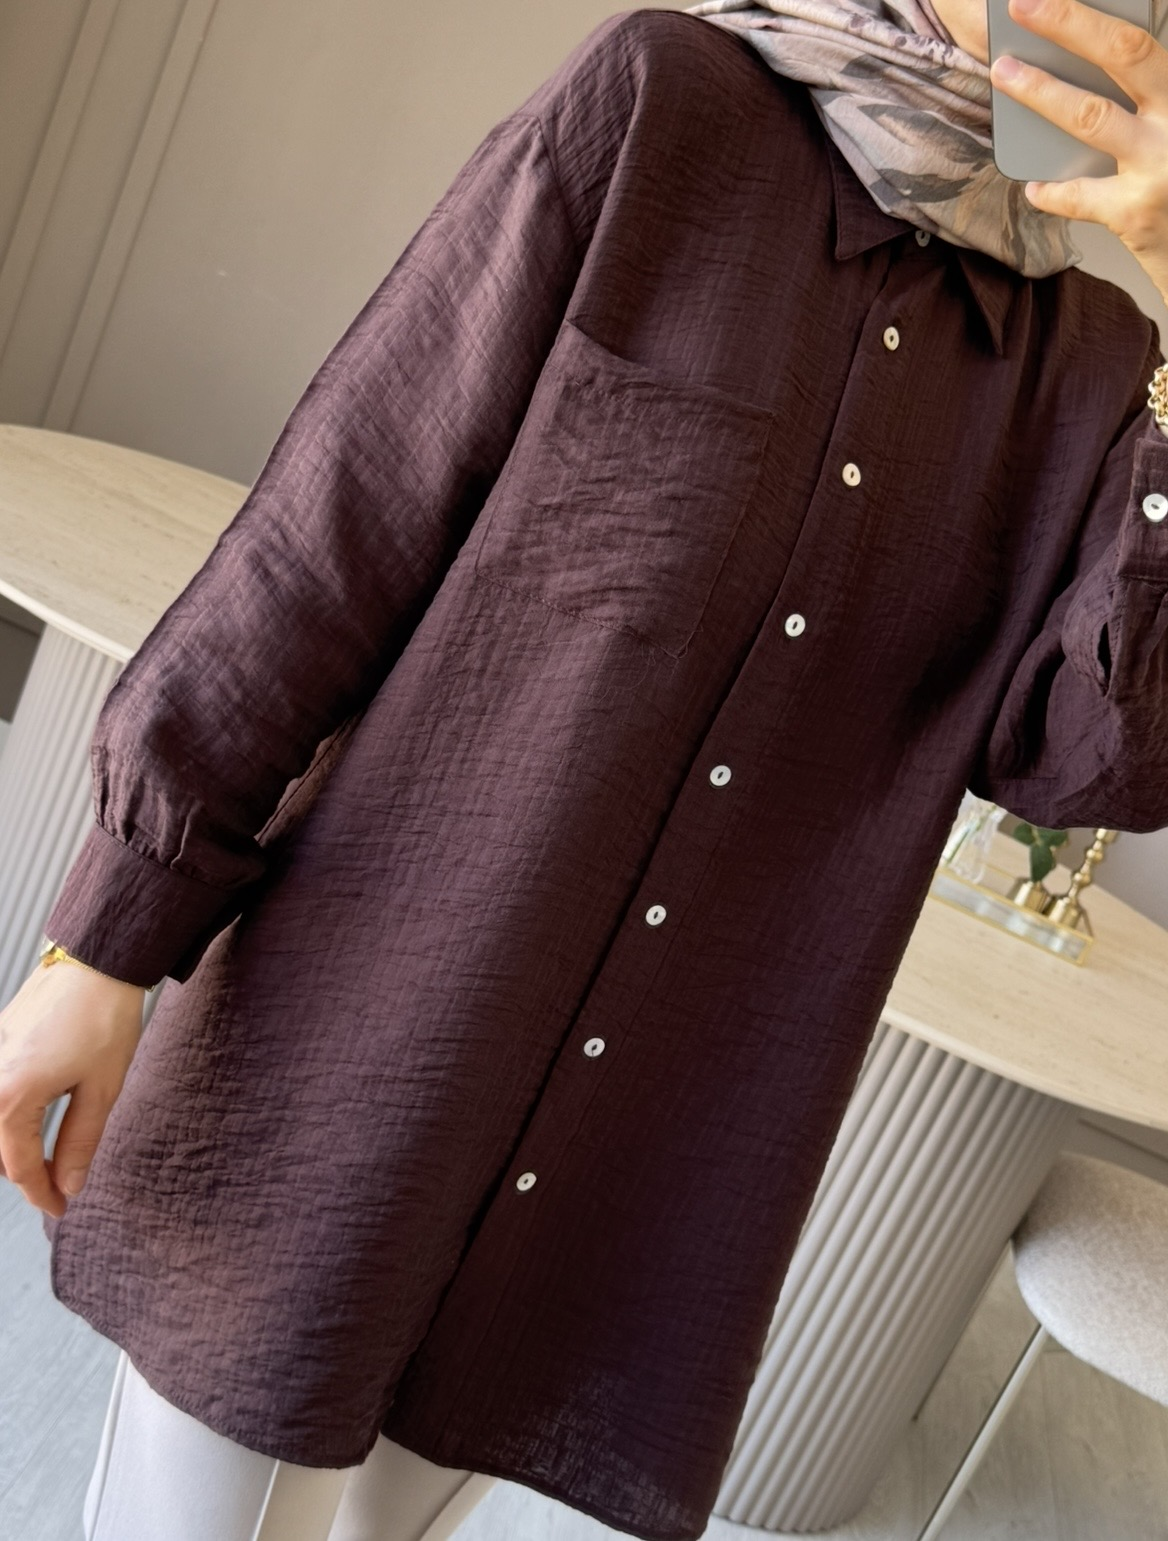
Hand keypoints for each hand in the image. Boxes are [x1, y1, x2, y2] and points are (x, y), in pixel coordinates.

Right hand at [0, 962, 145, 1216]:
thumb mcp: (101, 1089)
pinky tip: (27, 1122)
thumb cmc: (103, 1019)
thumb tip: (69, 1184)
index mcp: (13, 1097)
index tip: (60, 1208)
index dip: (42, 1194)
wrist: (96, 961)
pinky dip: (5, 1117)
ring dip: (9, 1147)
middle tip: (54, 1187)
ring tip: (42, 1159)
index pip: (19, 1166)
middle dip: (21, 1173)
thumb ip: (79, 1142)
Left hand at [989, 0, 1167, 304]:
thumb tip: (1089, 62)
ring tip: (1004, 73)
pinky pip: (1079, 195)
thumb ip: (1148, 99)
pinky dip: (1053, 190)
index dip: (1097, 14)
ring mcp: (1160, 164)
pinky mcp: (1137, 212)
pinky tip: (1035, 187)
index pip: (1147, 37)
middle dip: (1070, 24)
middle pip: (1125, 53)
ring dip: (1041, 91)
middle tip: (1024, 6)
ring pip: (1091, 115)